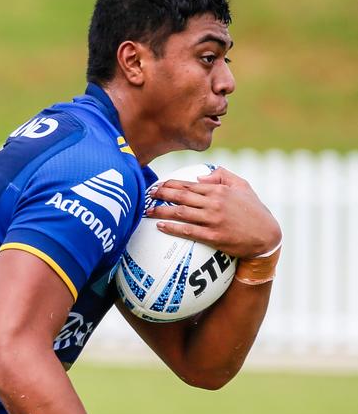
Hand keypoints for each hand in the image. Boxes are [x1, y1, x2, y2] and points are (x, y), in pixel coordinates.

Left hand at [145, 167, 281, 258]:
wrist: (267, 236)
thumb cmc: (254, 210)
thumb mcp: (243, 186)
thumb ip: (222, 176)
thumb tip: (200, 177)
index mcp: (219, 190)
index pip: (188, 185)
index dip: (169, 184)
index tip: (157, 185)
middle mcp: (214, 203)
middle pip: (180, 196)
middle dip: (160, 194)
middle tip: (146, 195)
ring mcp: (213, 220)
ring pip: (180, 212)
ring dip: (161, 210)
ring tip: (147, 210)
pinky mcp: (214, 236)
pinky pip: (188, 231)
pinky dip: (172, 228)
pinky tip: (160, 226)